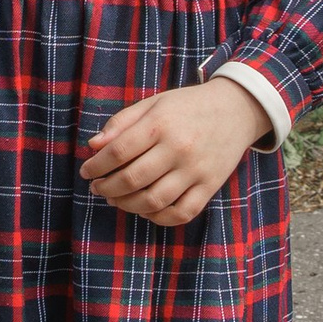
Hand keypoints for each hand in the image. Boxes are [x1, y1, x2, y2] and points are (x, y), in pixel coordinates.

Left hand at [79, 78, 269, 226]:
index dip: (96, 166)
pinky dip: (158, 217)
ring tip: (116, 199)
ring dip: (127, 205)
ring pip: (154, 201)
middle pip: (132, 179)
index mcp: (161, 124)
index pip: (118, 152)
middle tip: (97, 188)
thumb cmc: (187, 106)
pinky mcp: (210, 186)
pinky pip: (181, 213)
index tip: (86, 172)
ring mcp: (196, 170)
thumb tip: (94, 146)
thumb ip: (121, 123)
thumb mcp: (153, 104)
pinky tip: (145, 209)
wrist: (236, 109)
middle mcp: (179, 148)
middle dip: (107, 187)